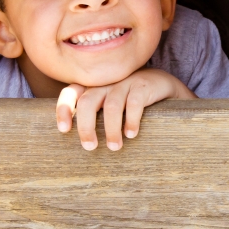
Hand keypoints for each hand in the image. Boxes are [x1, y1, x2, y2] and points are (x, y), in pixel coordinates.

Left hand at [55, 68, 195, 150]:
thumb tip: (79, 142)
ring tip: (114, 147)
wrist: (164, 85)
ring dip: (111, 130)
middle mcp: (107, 82)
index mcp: (95, 85)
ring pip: (112, 106)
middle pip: (88, 101)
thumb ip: (95, 113)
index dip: (64, 108)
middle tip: (90, 147)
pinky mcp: (144, 85)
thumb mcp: (111, 103)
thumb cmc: (131, 100)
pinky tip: (131, 134)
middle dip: (86, 127)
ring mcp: (126, 81)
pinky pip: (134, 103)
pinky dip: (131, 121)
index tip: (64, 130)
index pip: (72, 91)